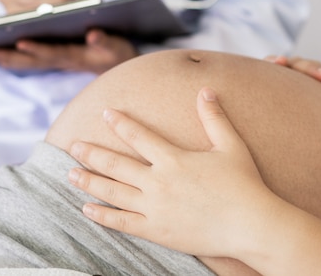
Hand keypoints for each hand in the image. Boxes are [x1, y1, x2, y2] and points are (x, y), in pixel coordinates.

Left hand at [0, 29, 137, 73]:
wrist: (122, 66)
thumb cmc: (119, 54)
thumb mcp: (117, 46)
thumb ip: (105, 41)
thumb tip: (91, 34)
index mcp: (78, 56)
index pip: (55, 52)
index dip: (38, 47)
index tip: (21, 41)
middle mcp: (65, 60)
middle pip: (35, 61)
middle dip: (12, 58)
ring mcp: (60, 60)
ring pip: (31, 62)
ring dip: (10, 60)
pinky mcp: (58, 57)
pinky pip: (34, 60)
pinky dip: (18, 58)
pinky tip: (3, 53)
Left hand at [68, 88, 274, 257]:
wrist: (249, 225)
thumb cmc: (244, 184)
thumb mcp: (231, 145)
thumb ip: (215, 118)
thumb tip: (206, 90)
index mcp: (174, 159)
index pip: (139, 136)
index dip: (120, 123)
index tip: (105, 113)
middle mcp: (158, 182)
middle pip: (116, 164)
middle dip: (92, 153)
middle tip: (73, 145)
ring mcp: (155, 208)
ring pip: (112, 192)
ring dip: (89, 182)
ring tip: (70, 175)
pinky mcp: (157, 230)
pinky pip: (122, 222)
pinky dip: (102, 216)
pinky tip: (87, 209)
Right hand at [266, 55, 320, 105]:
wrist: (262, 95)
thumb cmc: (297, 110)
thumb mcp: (319, 108)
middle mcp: (306, 72)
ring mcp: (287, 68)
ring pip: (301, 65)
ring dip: (312, 69)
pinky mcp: (266, 68)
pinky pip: (270, 63)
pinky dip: (275, 61)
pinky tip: (278, 61)